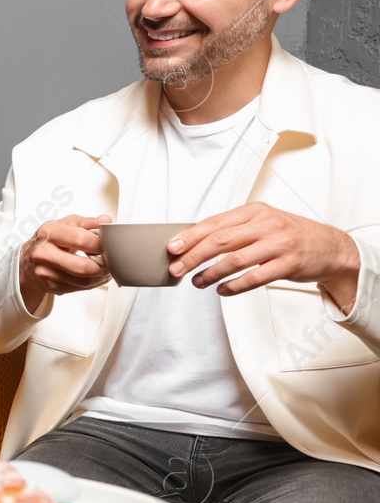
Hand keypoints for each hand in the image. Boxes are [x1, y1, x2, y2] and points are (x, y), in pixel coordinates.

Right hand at [19, 214, 112, 312]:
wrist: (28, 259)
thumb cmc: (48, 240)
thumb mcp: (64, 224)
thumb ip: (86, 222)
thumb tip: (106, 221)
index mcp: (49, 233)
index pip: (81, 240)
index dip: (100, 244)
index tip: (107, 244)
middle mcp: (43, 253)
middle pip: (82, 266)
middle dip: (102, 265)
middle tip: (108, 261)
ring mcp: (45, 272)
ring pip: (84, 281)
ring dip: (100, 277)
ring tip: (105, 269)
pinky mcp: (50, 286)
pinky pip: (79, 288)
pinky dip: (92, 283)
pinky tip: (94, 276)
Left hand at [169, 203, 360, 310]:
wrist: (331, 247)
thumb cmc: (290, 235)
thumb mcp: (264, 222)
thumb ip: (235, 228)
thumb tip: (195, 242)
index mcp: (255, 211)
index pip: (215, 223)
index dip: (190, 236)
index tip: (172, 248)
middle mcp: (267, 225)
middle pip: (220, 241)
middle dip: (194, 256)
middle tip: (177, 269)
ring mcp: (279, 244)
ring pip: (235, 260)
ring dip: (211, 274)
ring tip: (197, 282)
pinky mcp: (288, 264)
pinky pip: (254, 278)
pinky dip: (234, 286)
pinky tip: (222, 290)